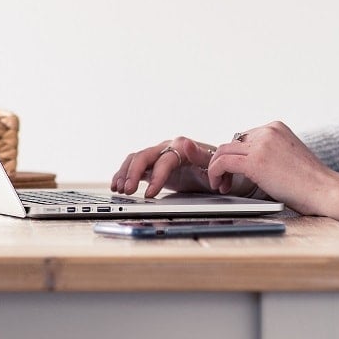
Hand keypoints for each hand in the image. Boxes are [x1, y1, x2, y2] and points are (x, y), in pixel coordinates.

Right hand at [112, 137, 257, 198]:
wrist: (221, 172)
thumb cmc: (219, 169)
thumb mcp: (214, 165)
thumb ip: (200, 155)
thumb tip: (185, 143)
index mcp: (182, 147)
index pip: (164, 160)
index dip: (156, 177)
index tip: (150, 194)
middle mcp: (168, 148)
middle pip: (144, 156)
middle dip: (133, 173)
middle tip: (128, 191)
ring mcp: (159, 155)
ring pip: (136, 159)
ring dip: (125, 173)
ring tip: (119, 190)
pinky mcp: (154, 165)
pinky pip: (135, 166)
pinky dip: (124, 174)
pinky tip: (117, 185)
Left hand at [207, 121, 338, 216]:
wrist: (327, 191)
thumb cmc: (311, 183)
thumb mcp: (288, 158)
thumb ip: (269, 154)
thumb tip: (248, 164)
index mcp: (276, 128)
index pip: (244, 137)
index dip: (235, 156)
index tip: (233, 173)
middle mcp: (268, 130)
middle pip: (231, 143)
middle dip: (224, 162)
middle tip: (224, 181)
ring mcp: (261, 144)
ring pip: (223, 151)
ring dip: (217, 169)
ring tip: (221, 185)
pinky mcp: (255, 161)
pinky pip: (223, 162)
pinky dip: (215, 173)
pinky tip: (221, 186)